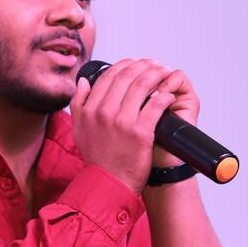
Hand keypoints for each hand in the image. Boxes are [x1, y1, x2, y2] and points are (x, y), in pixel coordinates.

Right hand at [70, 58, 198, 193]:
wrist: (109, 183)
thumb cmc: (97, 158)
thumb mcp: (79, 129)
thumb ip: (78, 103)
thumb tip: (83, 81)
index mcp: (90, 108)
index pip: (109, 75)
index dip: (126, 64)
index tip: (138, 63)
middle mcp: (104, 112)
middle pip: (128, 76)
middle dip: (145, 65)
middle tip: (156, 65)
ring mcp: (123, 122)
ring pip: (143, 86)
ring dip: (157, 75)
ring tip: (166, 73)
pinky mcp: (140, 132)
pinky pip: (155, 105)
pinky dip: (164, 96)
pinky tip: (168, 94)